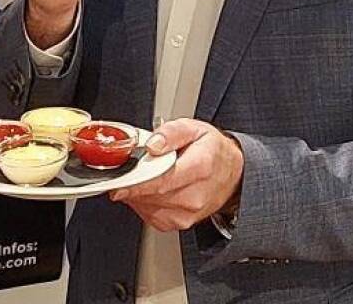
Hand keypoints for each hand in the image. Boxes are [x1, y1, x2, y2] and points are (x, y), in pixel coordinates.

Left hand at [109, 118, 243, 231]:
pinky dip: (143, 202)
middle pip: (152, 194)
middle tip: (132, 169)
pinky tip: (152, 190)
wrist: (234, 175)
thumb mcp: (194, 129)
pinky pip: (150, 215)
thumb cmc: (212, 151)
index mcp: (200, 167)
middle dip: (134, 183)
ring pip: (148, 206)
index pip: (163, 180)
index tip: (118, 182)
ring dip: (137, 193)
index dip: (136, 183)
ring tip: (148, 177)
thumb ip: (170, 133)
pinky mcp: (180, 223)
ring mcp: (189, 213)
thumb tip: (152, 145)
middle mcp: (196, 195)